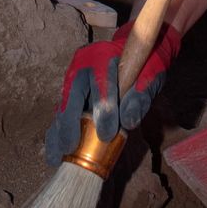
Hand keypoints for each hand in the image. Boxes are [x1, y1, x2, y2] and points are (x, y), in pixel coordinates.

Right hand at [44, 21, 180, 165]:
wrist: (135, 50)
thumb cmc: (145, 63)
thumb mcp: (152, 74)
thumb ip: (141, 95)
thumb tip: (128, 122)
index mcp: (104, 56)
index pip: (101, 85)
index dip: (104, 111)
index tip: (107, 136)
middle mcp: (82, 64)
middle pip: (72, 95)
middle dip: (70, 124)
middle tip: (70, 149)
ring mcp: (72, 77)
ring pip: (62, 105)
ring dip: (58, 132)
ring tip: (56, 157)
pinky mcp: (69, 90)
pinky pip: (60, 112)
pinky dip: (57, 132)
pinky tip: (54, 153)